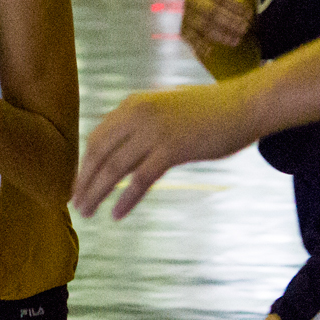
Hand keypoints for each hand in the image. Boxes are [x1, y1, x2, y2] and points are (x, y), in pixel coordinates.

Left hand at [72, 80, 258, 220]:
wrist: (244, 105)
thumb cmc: (210, 111)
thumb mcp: (167, 111)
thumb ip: (143, 126)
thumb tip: (124, 152)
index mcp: (133, 104)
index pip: (98, 137)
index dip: (84, 163)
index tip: (78, 183)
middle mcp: (138, 114)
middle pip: (99, 153)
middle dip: (84, 180)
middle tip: (75, 203)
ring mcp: (154, 131)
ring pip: (114, 168)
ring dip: (97, 192)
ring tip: (87, 212)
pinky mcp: (172, 149)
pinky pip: (140, 179)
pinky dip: (125, 199)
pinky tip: (116, 214)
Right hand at [180, 0, 251, 57]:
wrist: (210, 17)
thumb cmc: (229, 8)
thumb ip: (243, 0)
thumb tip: (263, 1)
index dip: (235, 7)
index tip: (249, 15)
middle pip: (212, 11)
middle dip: (230, 21)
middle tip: (244, 29)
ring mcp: (186, 16)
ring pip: (204, 26)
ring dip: (221, 34)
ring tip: (236, 40)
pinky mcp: (184, 31)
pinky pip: (192, 39)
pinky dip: (201, 45)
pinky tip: (211, 51)